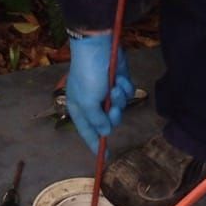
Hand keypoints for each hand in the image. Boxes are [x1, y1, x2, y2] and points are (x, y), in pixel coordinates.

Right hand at [65, 34, 134, 152]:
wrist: (99, 46)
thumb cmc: (88, 75)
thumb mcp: (88, 102)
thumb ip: (97, 120)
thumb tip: (105, 132)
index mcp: (79, 108)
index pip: (87, 132)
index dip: (95, 145)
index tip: (104, 159)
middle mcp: (93, 102)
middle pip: (108, 121)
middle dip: (113, 115)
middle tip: (113, 107)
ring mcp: (106, 92)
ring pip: (119, 107)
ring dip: (119, 98)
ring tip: (115, 86)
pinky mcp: (118, 81)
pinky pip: (126, 93)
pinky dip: (125, 87)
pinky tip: (119, 78)